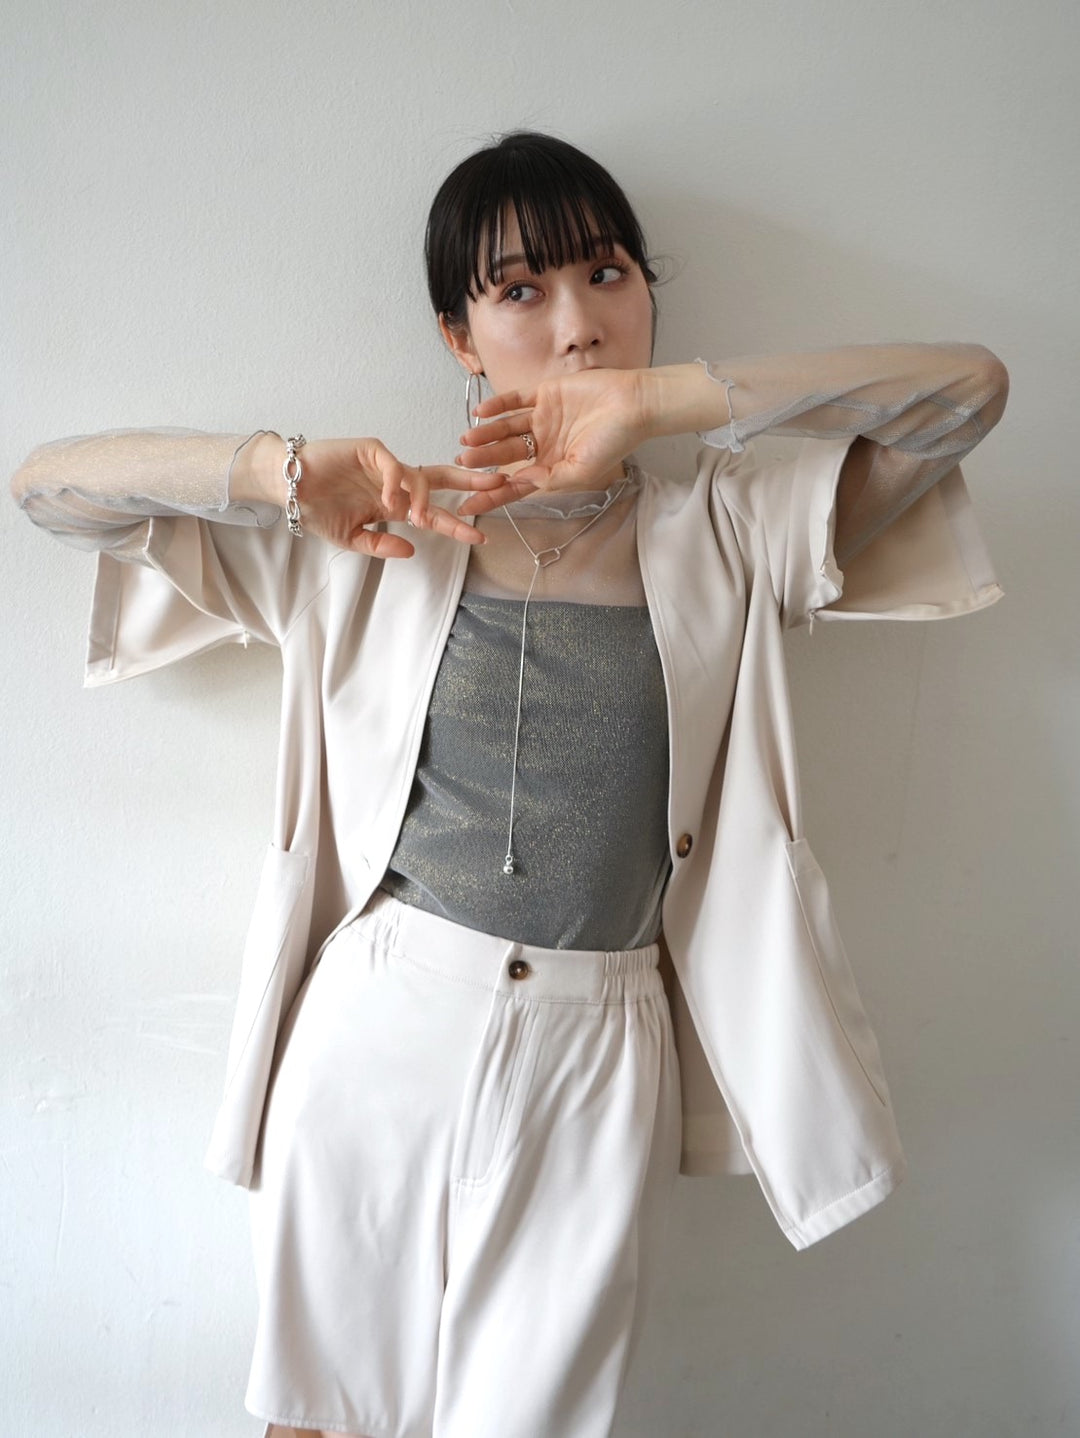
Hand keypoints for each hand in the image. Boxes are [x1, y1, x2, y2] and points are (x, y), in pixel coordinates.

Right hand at [250, 436, 506, 556]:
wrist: (288, 489)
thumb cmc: (318, 510)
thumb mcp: (352, 539)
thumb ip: (381, 545)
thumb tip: (412, 549)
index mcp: (396, 505)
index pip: (434, 514)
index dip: (457, 524)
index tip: (480, 537)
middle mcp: (396, 483)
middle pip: (443, 480)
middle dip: (471, 482)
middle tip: (499, 485)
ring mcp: (385, 465)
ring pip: (420, 476)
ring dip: (426, 498)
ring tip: (421, 518)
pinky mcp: (370, 450)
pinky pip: (393, 465)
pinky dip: (397, 481)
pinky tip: (392, 498)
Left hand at [453, 368, 650, 515]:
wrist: (633, 404)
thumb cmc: (615, 442)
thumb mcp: (581, 471)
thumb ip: (548, 479)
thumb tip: (517, 483)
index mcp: (552, 467)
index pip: (515, 484)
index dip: (491, 494)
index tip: (468, 505)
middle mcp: (544, 444)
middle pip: (506, 455)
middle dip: (484, 461)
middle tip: (464, 462)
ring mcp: (543, 418)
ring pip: (507, 428)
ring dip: (486, 435)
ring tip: (467, 440)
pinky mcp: (546, 394)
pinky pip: (516, 400)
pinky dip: (498, 405)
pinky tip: (482, 412)